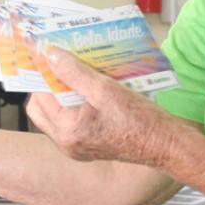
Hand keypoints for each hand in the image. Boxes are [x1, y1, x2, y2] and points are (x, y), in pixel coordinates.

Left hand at [27, 48, 171, 164]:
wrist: (164, 144)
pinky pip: (69, 123)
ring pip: (53, 115)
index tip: (49, 57)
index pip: (40, 97)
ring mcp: (75, 148)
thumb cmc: (140, 120)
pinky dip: (73, 106)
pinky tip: (88, 92)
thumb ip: (74, 72)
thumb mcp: (106, 89)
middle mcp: (67, 144)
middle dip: (48, 86)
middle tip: (63, 67)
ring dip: (61, 95)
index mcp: (68, 132)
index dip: (44, 75)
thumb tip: (51, 56)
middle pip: (41, 109)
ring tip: (77, 78)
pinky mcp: (86, 147)